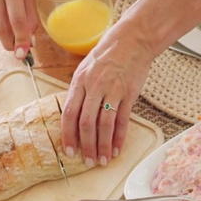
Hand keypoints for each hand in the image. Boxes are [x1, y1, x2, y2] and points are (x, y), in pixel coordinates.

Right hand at [0, 0, 37, 55]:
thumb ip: (31, 16)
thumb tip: (30, 40)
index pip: (16, 20)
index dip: (21, 39)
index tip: (24, 53)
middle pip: (2, 28)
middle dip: (11, 44)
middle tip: (20, 53)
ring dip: (6, 38)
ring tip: (16, 37)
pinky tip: (5, 20)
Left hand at [61, 26, 151, 166]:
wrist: (133, 39)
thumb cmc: (109, 53)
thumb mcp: (87, 67)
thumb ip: (81, 89)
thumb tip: (76, 113)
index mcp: (79, 81)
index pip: (70, 112)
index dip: (68, 134)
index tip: (69, 150)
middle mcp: (94, 86)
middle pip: (86, 122)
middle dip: (86, 145)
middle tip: (87, 161)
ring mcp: (113, 90)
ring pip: (104, 124)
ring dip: (103, 145)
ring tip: (103, 160)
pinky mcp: (129, 93)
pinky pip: (123, 120)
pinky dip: (119, 137)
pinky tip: (117, 148)